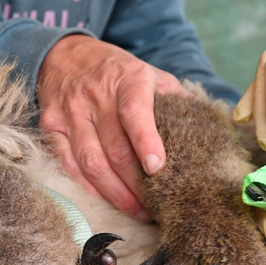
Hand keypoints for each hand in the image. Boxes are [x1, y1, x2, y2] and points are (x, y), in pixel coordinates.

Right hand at [37, 35, 186, 219]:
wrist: (64, 54)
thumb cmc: (117, 71)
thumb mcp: (150, 72)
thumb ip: (177, 99)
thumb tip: (214, 127)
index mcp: (128, 79)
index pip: (135, 112)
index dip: (146, 141)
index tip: (158, 167)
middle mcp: (96, 95)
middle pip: (115, 149)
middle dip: (137, 184)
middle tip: (157, 207)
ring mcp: (71, 112)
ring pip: (91, 162)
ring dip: (115, 192)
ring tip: (136, 210)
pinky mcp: (51, 126)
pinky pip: (68, 164)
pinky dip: (88, 186)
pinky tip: (106, 198)